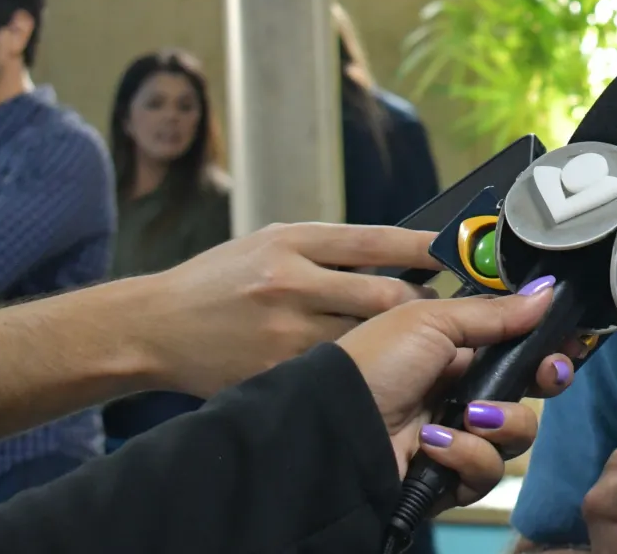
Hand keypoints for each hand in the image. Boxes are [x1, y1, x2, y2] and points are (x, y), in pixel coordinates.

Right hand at [129, 222, 442, 398]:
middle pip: (385, 295)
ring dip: (400, 339)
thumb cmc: (220, 279)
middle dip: (423, 302)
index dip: (428, 248)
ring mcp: (284, 336)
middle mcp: (290, 286)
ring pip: (369, 338)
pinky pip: (340, 370)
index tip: (463, 255)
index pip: (377, 242)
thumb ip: (334, 247)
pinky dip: (366, 367)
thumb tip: (406, 251)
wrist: (153, 327)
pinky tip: (378, 368)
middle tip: (445, 306)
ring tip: (416, 339)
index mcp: (292, 244)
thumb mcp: (273, 241)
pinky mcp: (279, 375)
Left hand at [337, 277, 578, 507]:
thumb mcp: (431, 321)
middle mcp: (461, 395)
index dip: (547, 349)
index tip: (568, 344)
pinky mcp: (448, 479)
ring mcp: (456, 439)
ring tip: (466, 418)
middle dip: (545, 382)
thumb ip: (495, 312)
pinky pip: (484, 471)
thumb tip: (549, 290)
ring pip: (516, 435)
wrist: (333, 427)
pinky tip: (436, 446)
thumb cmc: (375, 362)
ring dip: (500, 424)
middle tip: (548, 376)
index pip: (519, 351)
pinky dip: (466, 457)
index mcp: (457, 354)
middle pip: (529, 393)